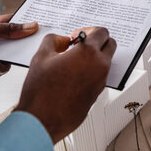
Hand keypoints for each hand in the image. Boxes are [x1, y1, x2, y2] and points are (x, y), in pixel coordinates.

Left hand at [0, 15, 38, 87]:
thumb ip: (8, 29)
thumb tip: (32, 26)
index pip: (20, 22)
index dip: (32, 22)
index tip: (45, 22)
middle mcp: (1, 41)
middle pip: (23, 40)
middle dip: (28, 40)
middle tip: (36, 41)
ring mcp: (0, 55)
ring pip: (17, 55)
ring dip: (9, 55)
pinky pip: (5, 68)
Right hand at [14, 27, 116, 142]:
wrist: (41, 120)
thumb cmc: (40, 91)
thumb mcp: (41, 56)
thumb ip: (54, 40)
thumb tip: (62, 40)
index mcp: (89, 53)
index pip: (101, 32)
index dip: (88, 30)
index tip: (77, 36)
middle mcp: (100, 66)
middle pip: (110, 44)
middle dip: (97, 42)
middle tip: (80, 46)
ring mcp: (101, 81)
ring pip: (106, 61)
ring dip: (95, 57)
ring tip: (73, 62)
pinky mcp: (98, 94)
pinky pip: (100, 77)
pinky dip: (91, 72)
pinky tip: (73, 76)